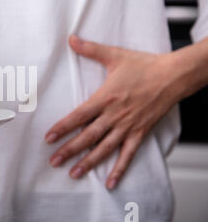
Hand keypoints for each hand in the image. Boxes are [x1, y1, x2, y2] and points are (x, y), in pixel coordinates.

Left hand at [45, 35, 183, 189]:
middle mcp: (114, 115)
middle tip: (53, 161)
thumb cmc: (144, 66)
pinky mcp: (140, 133)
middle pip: (87, 136)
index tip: (48, 138)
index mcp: (105, 98)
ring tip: (73, 173)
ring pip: (104, 148)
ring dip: (88, 162)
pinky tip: (110, 182)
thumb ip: (90, 49)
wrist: (174, 75)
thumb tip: (71, 38)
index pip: (78, 116)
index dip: (62, 128)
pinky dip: (119, 169)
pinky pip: (128, 155)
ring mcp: (127, 127)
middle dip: (69, 150)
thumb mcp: (115, 55)